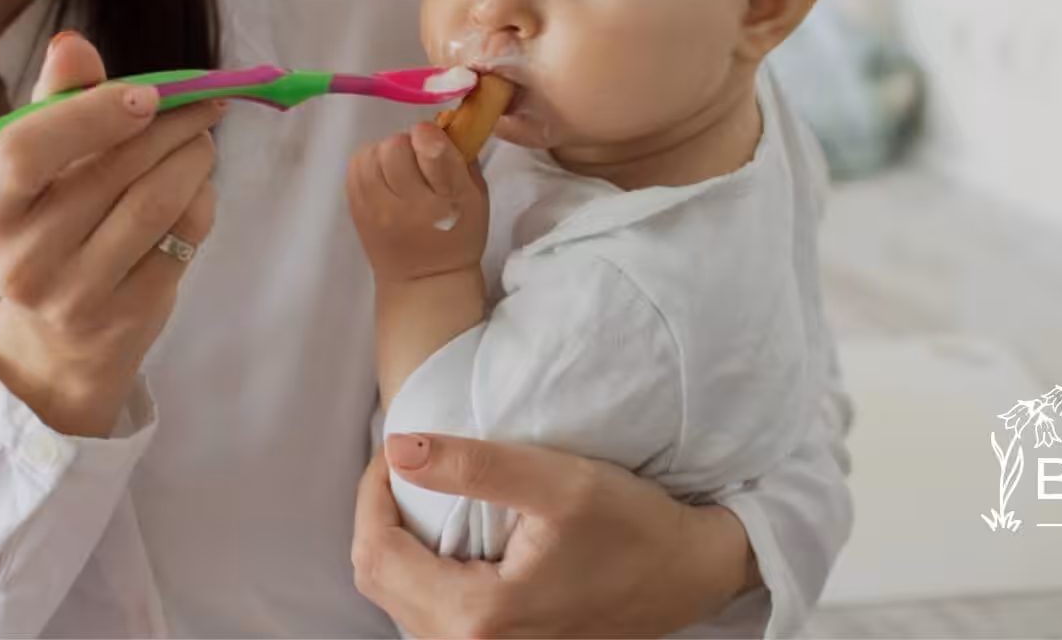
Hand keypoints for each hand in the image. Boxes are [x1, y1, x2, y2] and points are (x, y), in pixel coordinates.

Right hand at [0, 32, 223, 436]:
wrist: (60, 337)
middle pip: (110, 172)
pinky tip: (195, 187)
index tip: (145, 93)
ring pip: (156, 202)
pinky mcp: (130, 315)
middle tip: (201, 100)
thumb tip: (72, 43)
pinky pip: (184, 237)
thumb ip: (56, 100)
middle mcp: (21, 260)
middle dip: (169, 124)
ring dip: (194, 156)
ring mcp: (76, 295)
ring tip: (201, 136)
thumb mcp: (37, 163)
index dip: (90, 114)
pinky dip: (201, 199)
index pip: (24, 152)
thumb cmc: (49, 223)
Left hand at [346, 122, 487, 282]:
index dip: (431, 137)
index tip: (435, 144)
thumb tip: (441, 124)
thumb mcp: (476, 198)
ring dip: (385, 153)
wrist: (423, 280)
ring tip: (398, 170)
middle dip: (408, 146)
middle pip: (394, 146)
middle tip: (418, 163)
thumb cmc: (457, 235)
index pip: (429, 149)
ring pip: (371, 153)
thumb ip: (461, 159)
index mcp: (445, 201)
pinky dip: (369, 163)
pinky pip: (355, 167)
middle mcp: (405, 205)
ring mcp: (374, 209)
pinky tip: (382, 177)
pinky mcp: (355, 210)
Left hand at [352, 434, 754, 637]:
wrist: (688, 574)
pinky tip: (445, 532)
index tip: (395, 446)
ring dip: (397, 543)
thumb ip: (473, 465)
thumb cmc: (633, 528)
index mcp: (476, 616)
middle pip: (378, 581)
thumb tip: (397, 447)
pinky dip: (421, 568)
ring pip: (398, 601)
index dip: (372, 492)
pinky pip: (428, 612)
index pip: (377, 553)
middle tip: (402, 465)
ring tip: (420, 491)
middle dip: (378, 517)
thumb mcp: (557, 481)